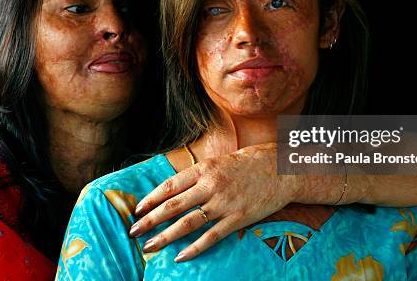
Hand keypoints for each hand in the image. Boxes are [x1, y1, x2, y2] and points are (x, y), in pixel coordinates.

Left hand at [128, 143, 296, 261]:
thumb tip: (175, 189)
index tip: (138, 209)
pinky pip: (212, 236)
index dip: (151, 199)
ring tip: (149, 246)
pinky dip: (194, 248)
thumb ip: (199, 175)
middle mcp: (211, 186)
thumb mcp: (221, 161)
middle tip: (133, 230)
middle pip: (173, 205)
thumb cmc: (250, 162)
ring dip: (165, 236)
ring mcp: (224, 203)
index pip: (170, 186)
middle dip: (150, 220)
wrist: (282, 168)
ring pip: (188, 223)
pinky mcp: (238, 218)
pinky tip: (181, 256)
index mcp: (205, 169)